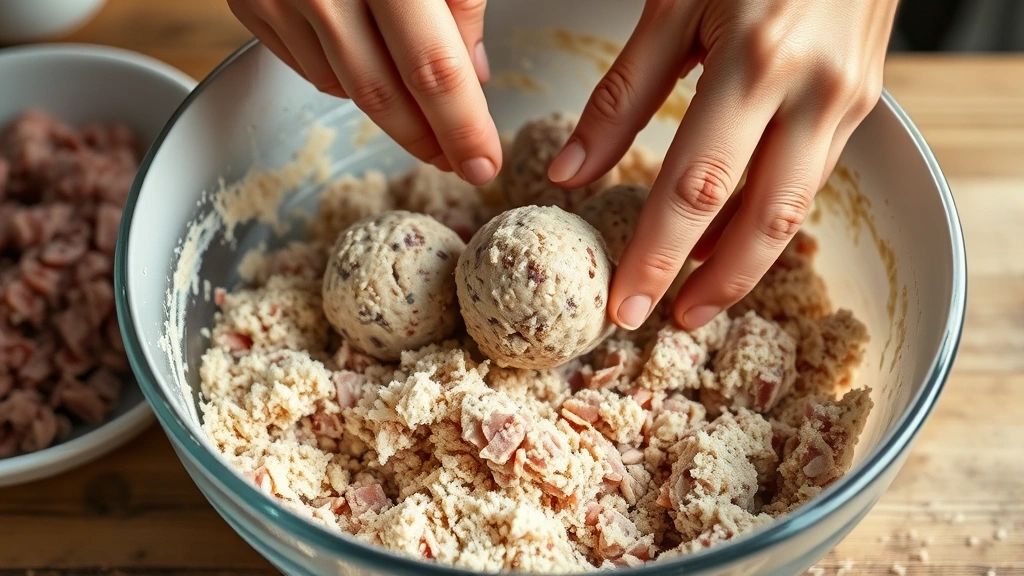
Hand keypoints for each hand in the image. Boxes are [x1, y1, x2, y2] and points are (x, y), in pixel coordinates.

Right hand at [227, 0, 501, 184]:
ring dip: (391, 114)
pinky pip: (309, 66)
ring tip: (427, 124)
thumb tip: (471, 76)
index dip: (461, 127)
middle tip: (460, 162)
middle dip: (427, 138)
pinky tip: (373, 72)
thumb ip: (462, 0)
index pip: (433, 69)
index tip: (484, 166)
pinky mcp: (251, 2)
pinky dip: (348, 78)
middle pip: (382, 93)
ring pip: (345, 86)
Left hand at [548, 0, 897, 329]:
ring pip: (794, 208)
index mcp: (755, 59)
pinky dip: (767, 220)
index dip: (658, 253)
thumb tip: (572, 173)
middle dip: (713, 284)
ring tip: (696, 297)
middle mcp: (812, 90)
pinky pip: (811, 179)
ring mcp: (846, 100)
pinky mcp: (861, 103)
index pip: (697, 186)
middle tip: (667, 320)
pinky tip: (731, 240)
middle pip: (762, 218)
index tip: (627, 302)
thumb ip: (623, 93)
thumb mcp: (673, 3)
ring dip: (745, 263)